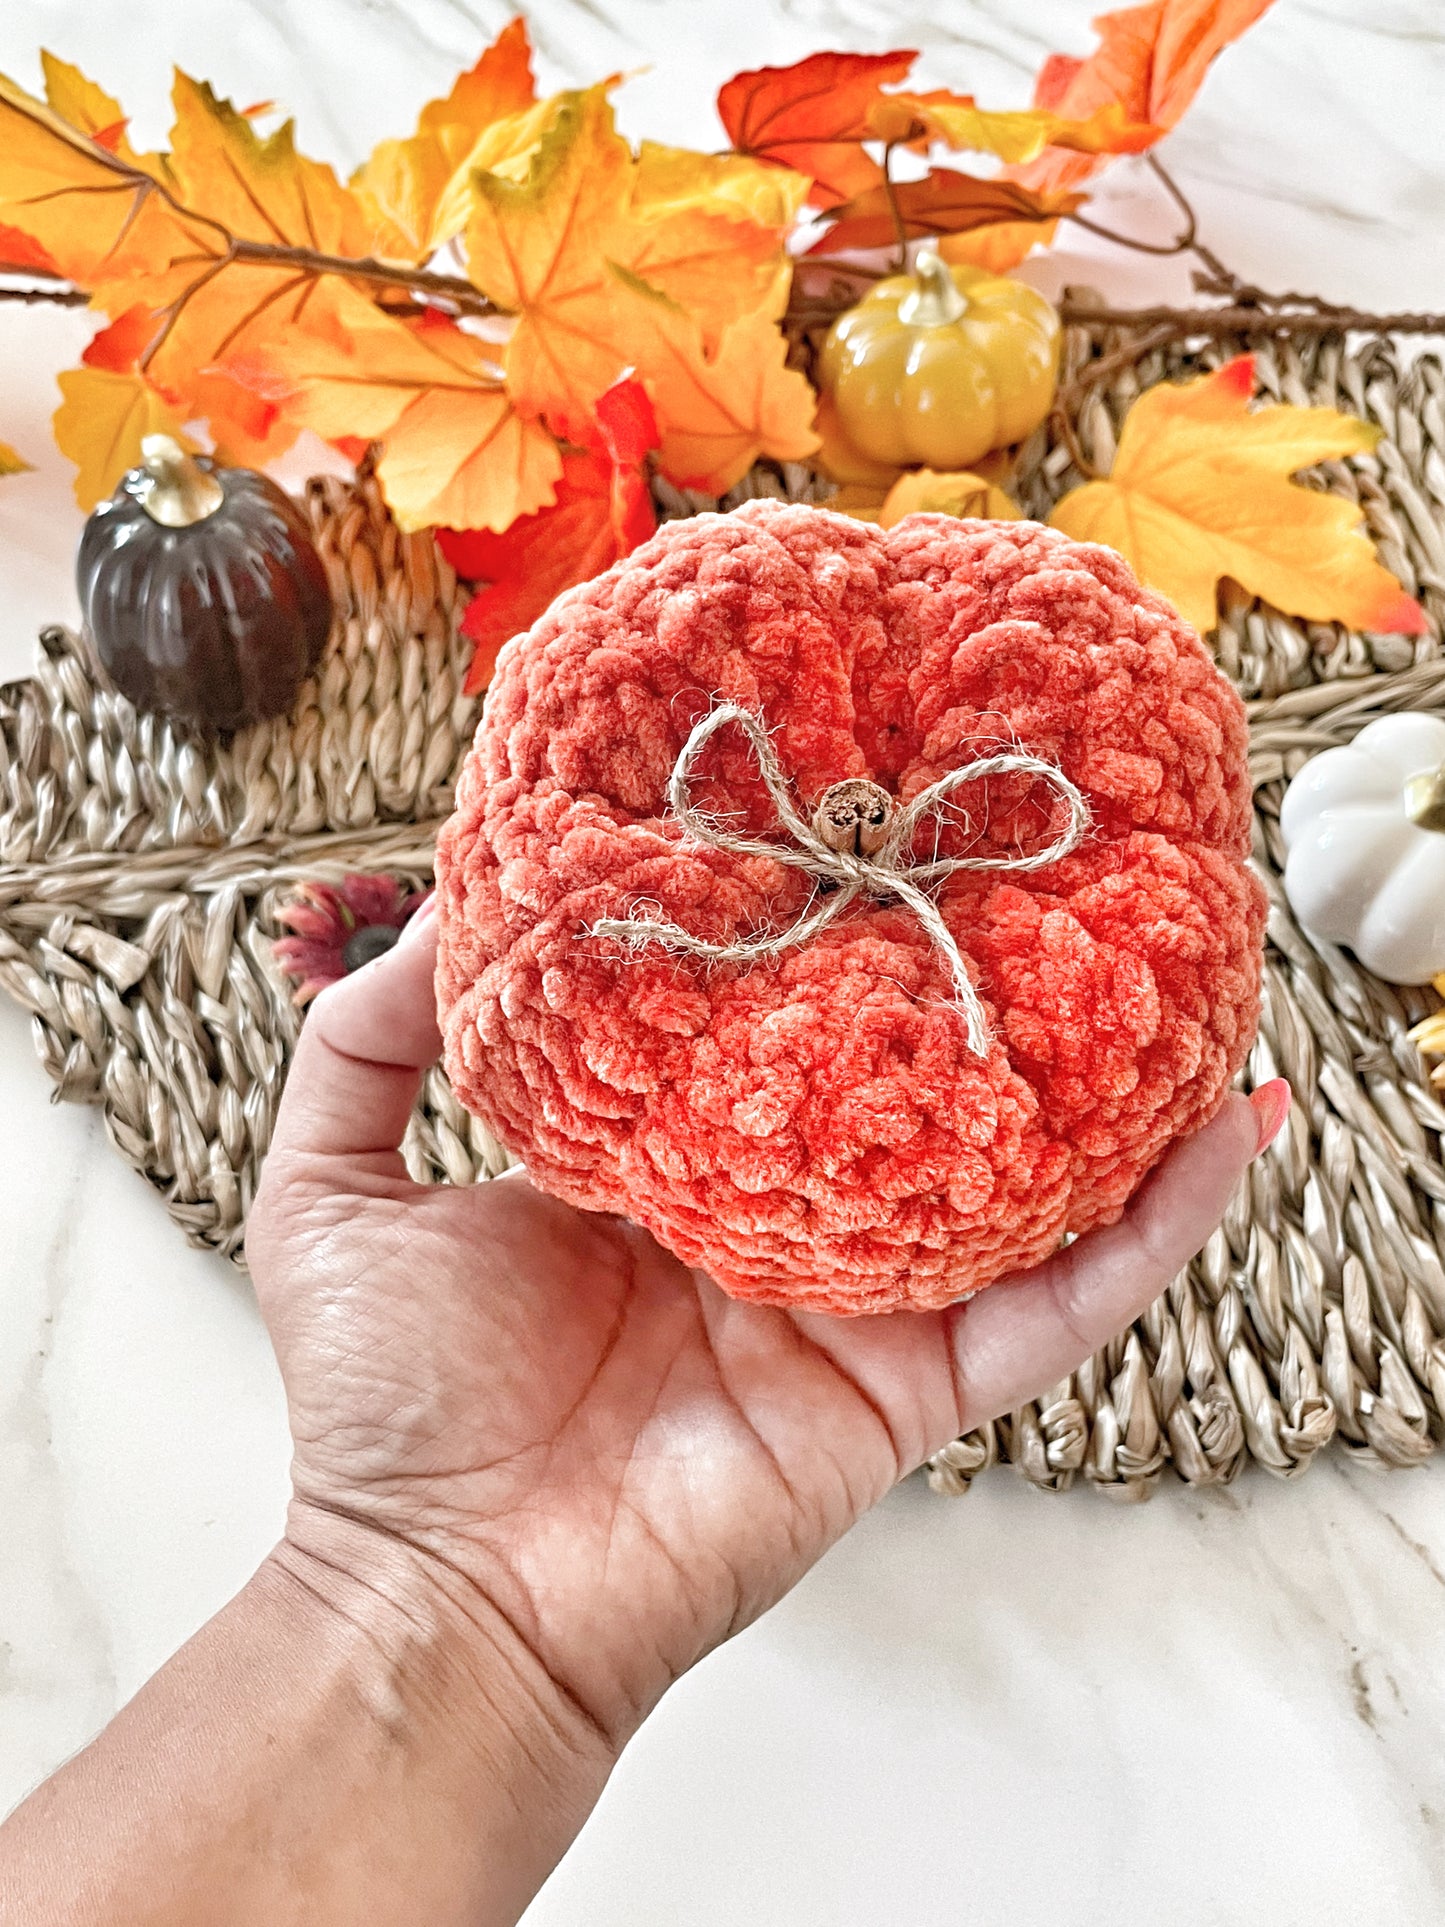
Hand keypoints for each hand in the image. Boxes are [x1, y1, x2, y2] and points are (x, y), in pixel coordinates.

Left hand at [250, 900, 1280, 1751]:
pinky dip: (1151, 1226)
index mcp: (664, 1165)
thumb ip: (369, 1039)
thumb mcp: (333, 1183)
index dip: (810, 933)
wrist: (441, 1592)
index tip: (855, 820)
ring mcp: (856, 1303)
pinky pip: (1057, 1304)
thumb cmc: (387, 1407)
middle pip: (906, 1089)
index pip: (765, 1026)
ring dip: (1107, 1095)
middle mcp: (775, 1220)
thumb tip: (444, 907)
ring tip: (1184, 984)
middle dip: (972, 990)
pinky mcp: (910, 1391)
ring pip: (1012, 1184)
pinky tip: (1226, 1128)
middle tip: (1043, 866)